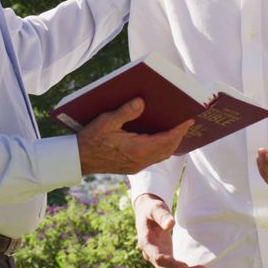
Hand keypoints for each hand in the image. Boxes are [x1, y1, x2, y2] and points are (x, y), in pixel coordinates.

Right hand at [77, 98, 192, 174]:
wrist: (79, 160)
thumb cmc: (91, 139)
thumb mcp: (106, 122)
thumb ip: (125, 112)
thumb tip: (141, 101)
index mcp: (137, 149)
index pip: (166, 140)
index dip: (179, 130)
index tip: (188, 119)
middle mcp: (140, 160)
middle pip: (168, 149)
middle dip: (178, 136)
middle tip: (186, 122)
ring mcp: (136, 165)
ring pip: (161, 155)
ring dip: (170, 143)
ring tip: (176, 129)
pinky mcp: (132, 166)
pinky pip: (153, 158)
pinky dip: (161, 148)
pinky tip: (159, 138)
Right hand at [133, 193, 208, 267]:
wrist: (146, 211)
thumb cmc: (151, 208)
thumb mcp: (155, 208)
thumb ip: (162, 216)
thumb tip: (170, 224)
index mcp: (146, 242)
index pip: (158, 258)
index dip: (171, 263)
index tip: (186, 266)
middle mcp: (150, 254)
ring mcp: (157, 257)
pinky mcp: (164, 256)